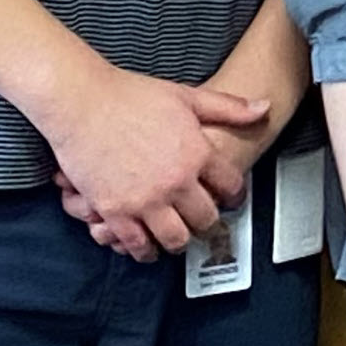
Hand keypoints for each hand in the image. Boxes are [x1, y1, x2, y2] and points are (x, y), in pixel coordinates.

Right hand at [34, 63, 268, 259]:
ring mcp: (144, 199)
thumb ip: (228, 108)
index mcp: (197, 153)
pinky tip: (148, 246)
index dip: (235, 195)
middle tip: (205, 223)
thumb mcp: (187, 96)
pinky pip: (136, 244)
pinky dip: (145, 250)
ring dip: (179, 241)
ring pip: (174, 239)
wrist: (82, 101)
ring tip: (178, 238)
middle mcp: (175, 181)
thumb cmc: (131, 95)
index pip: (231, 186)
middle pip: (205, 218)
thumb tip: (264, 108)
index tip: (231, 199)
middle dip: (209, 222)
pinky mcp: (114, 210)